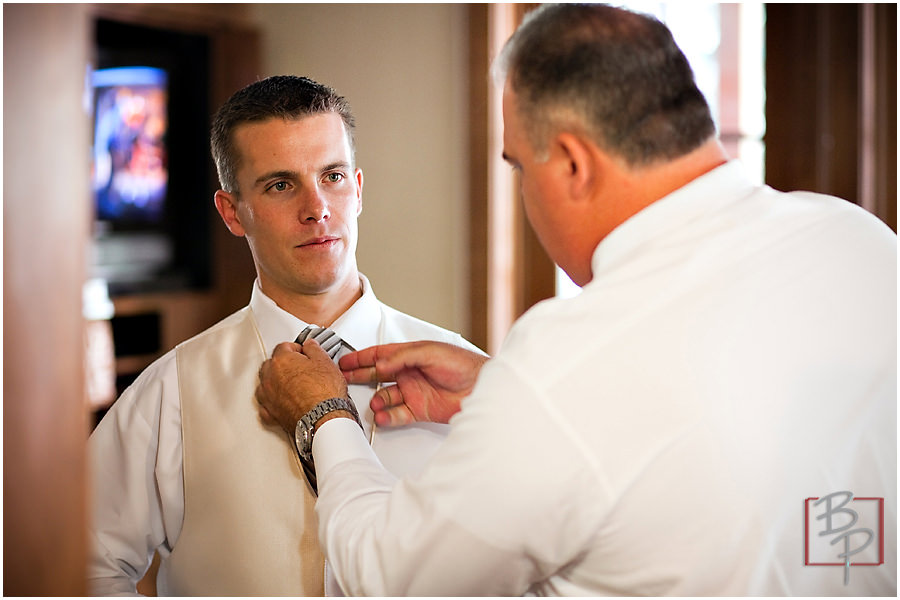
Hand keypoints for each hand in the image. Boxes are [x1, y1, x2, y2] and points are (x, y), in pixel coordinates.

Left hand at [256, 339, 348, 434]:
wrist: (323, 418)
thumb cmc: (324, 393)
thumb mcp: (325, 362)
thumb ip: (314, 349)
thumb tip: (309, 346)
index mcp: (281, 361)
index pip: (284, 347)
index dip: (296, 349)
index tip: (303, 353)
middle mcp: (270, 378)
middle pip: (270, 364)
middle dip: (283, 364)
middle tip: (298, 367)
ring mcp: (268, 397)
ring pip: (265, 384)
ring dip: (274, 382)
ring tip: (290, 384)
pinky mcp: (271, 414)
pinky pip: (265, 405)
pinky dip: (272, 402)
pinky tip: (281, 401)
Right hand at [339, 341, 488, 426]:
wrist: (481, 387)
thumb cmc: (463, 364)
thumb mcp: (431, 352)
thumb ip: (404, 357)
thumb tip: (382, 364)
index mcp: (410, 356)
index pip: (380, 355)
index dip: (361, 357)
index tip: (345, 361)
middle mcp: (410, 374)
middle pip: (378, 376)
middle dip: (360, 378)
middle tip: (345, 380)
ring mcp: (414, 392)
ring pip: (386, 397)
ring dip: (378, 401)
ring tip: (374, 404)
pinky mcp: (420, 410)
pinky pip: (398, 414)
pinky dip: (389, 417)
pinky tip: (384, 416)